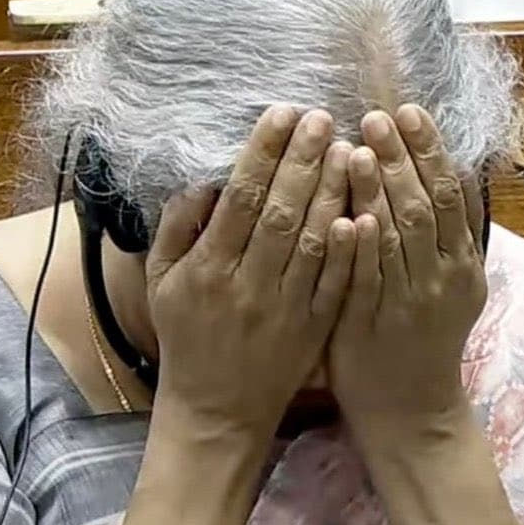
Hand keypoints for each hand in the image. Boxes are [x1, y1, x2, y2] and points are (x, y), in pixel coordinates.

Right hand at [145, 103, 354, 440]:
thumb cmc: (186, 336)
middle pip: (280, 213)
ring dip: (331, 192)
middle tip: (320, 117)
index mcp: (207, 268)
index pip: (240, 199)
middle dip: (301, 160)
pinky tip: (362, 211)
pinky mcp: (314, 328)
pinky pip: (334, 282)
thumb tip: (202, 178)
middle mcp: (246, 285)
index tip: (280, 114)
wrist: (216, 410)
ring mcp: (284, 309)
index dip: (262, 153)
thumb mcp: (162, 281)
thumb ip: (177, 228)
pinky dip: (349, 248)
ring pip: (313, 242)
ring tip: (347, 148)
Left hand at [329, 104, 486, 439]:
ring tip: (356, 148)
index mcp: (462, 263)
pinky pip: (365, 280)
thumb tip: (443, 166)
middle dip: (401, 158)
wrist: (411, 410)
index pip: (450, 194)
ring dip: (378, 190)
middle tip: (376, 116)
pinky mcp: (371, 325)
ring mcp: (408, 303)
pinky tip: (347, 215)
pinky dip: (359, 247)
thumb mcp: (452, 281)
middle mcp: (442, 279)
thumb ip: (447, 231)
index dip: (429, 150)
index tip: (408, 111)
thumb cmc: (423, 337)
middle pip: (424, 206)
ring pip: (396, 237)